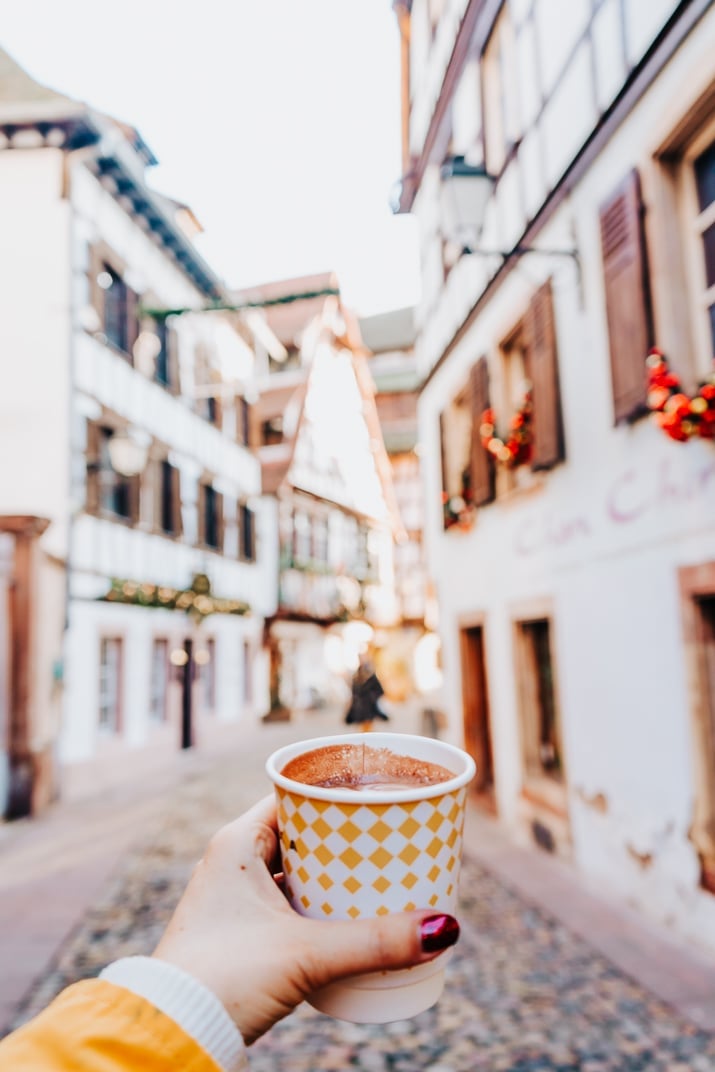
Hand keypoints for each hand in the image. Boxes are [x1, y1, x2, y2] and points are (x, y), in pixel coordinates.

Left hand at [153, 795, 459, 1043]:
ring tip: (379, 879)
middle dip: (344, 839)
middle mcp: (232, 862)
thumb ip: (375, 941)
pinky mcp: (239, 932)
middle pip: (300, 833)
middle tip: (390, 839)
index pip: (294, 796)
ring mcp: (233, 899)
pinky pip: (286, 903)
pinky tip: (345, 919)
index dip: (336, 794)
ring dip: (332, 876)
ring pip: (294, 871)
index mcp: (237, 843)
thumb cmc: (223, 979)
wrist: (172, 1033)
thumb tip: (443, 928)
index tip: (377, 795)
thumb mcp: (307, 955)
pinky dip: (316, 905)